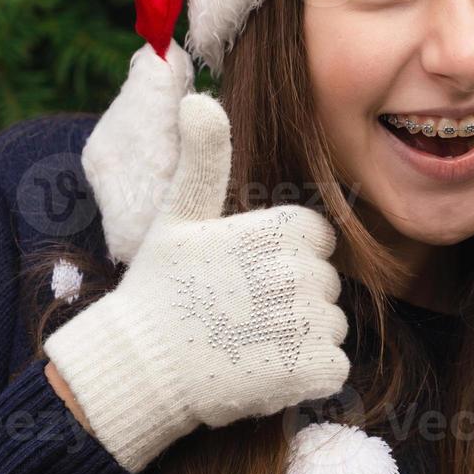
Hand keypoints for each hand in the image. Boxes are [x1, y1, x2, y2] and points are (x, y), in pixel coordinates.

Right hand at [44, 93, 350, 472]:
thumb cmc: (159, 288)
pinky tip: (263, 371)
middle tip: (237, 313)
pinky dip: (307, 374)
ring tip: (246, 343)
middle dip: (291, 300)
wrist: (139, 368)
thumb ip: (203, 159)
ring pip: (331, 325)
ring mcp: (310, 323)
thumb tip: (199, 98)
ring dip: (299, 340)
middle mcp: (303, 272)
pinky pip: (334, 367)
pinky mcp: (314, 370)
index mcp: (281, 229)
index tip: (241, 275)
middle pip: (324, 284)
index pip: (316, 241)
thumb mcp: (178, 215)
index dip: (282, 260)